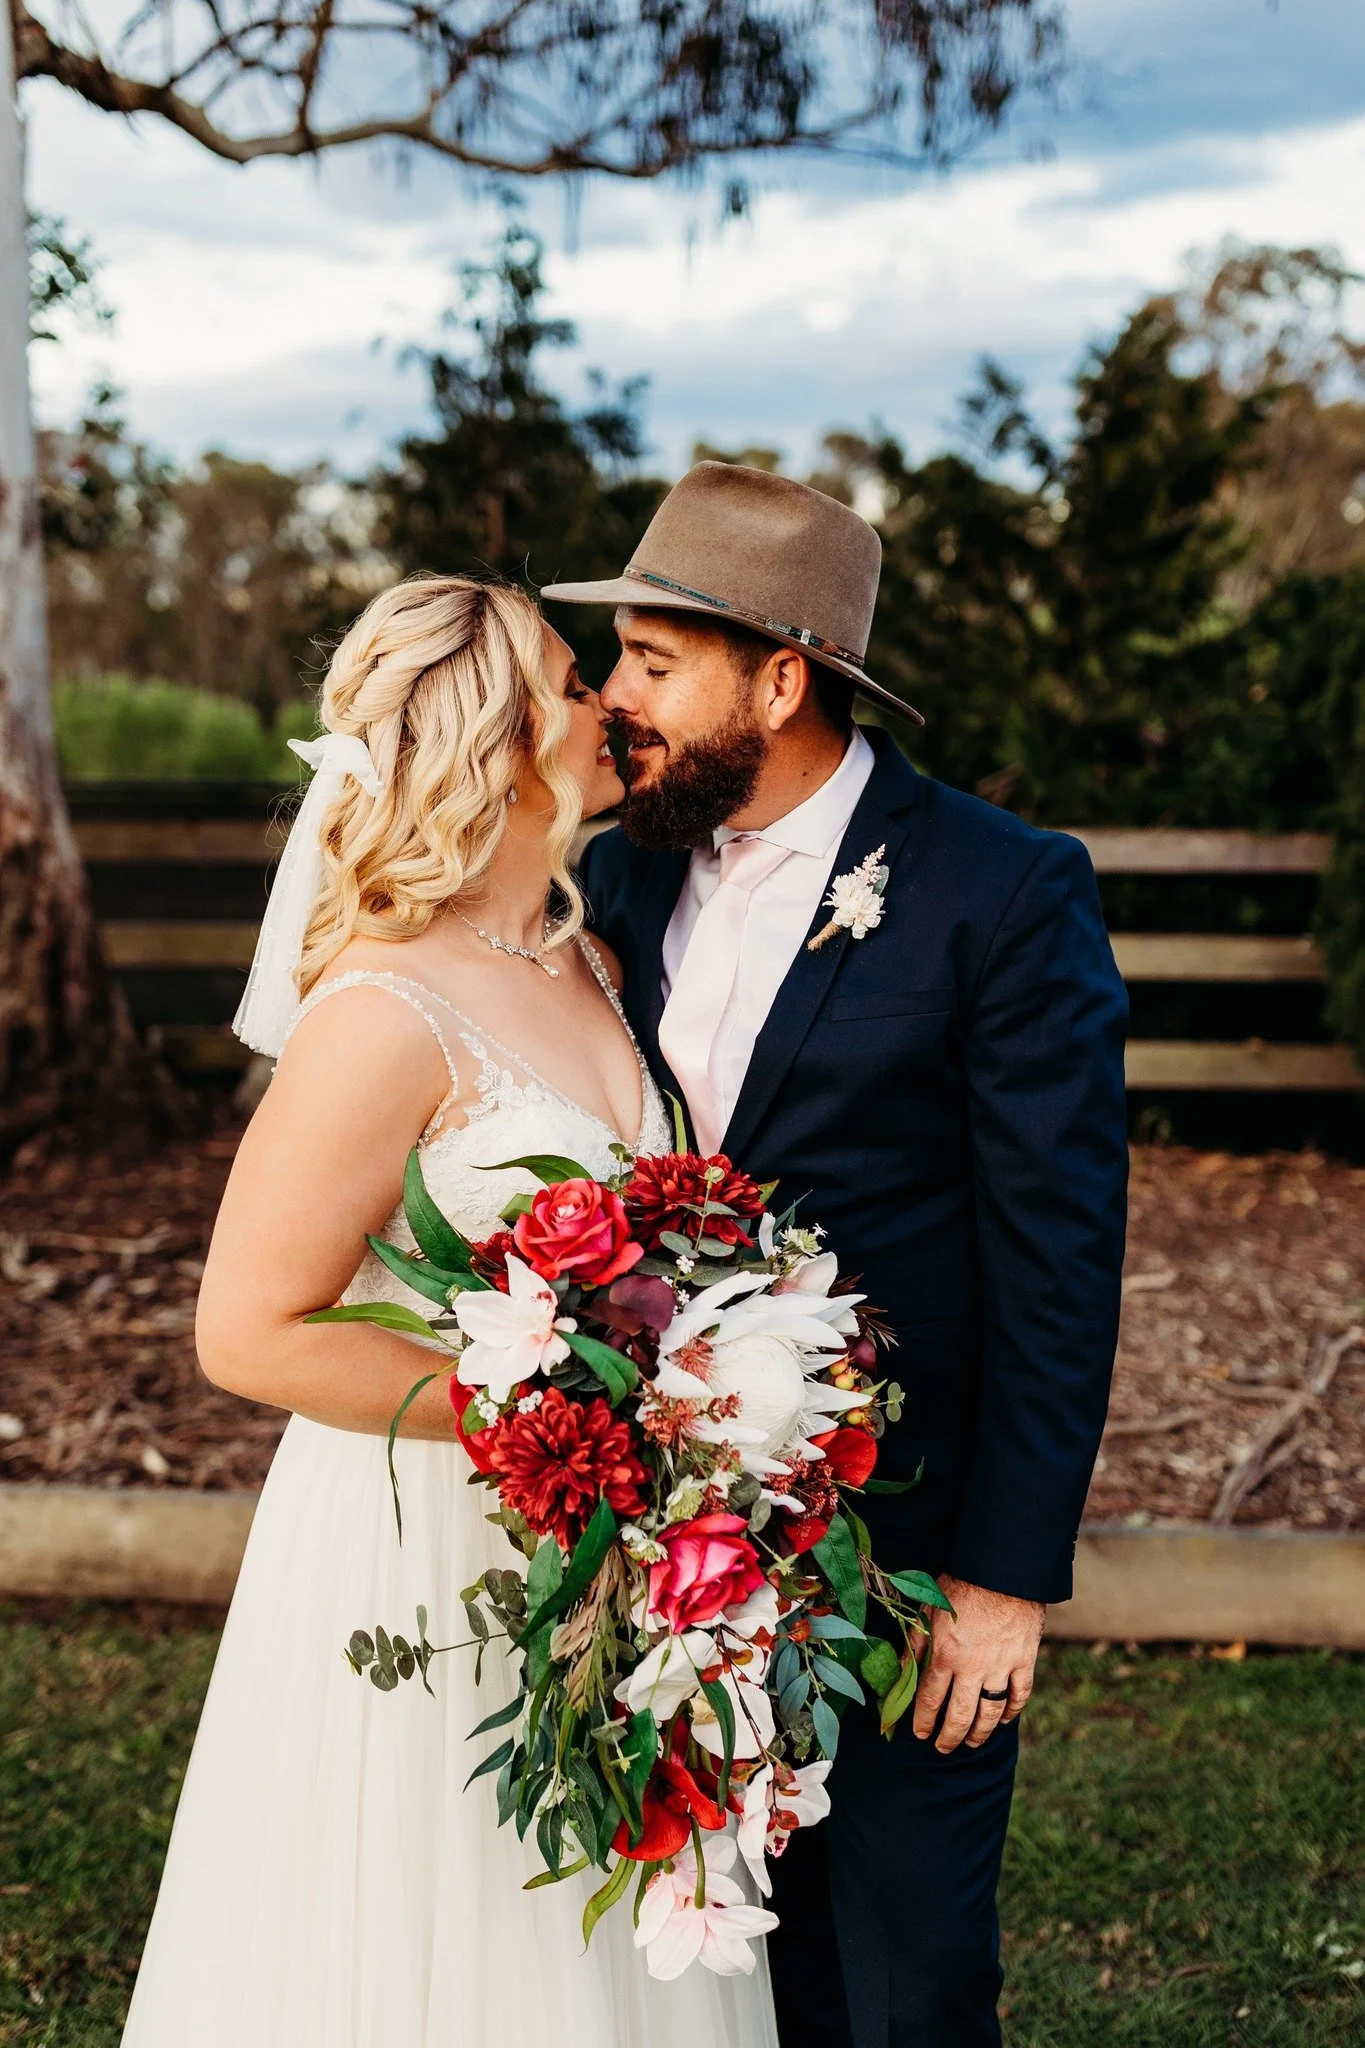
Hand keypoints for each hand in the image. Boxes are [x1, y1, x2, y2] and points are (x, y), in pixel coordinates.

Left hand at [911, 1575, 1044, 1753]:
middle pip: (959, 1715)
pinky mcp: (1025, 1661)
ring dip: (979, 1733)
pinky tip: (1004, 1720)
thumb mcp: (929, 1610)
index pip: (929, 1699)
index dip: (922, 1721)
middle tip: (943, 1748)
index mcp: (945, 1653)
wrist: (1003, 1568)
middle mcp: (972, 1666)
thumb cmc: (961, 1584)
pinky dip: (1012, 1712)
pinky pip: (1020, 1696)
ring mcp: (1001, 1666)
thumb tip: (903, 1673)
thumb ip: (916, 1644)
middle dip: (948, 1737)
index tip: (919, 1734)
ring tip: (971, 1742)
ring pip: (990, 1713)